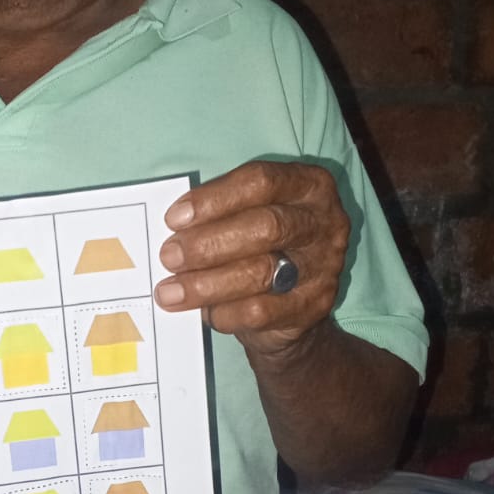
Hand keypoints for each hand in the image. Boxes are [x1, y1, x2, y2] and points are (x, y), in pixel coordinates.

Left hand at [153, 161, 349, 356]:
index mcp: (310, 185)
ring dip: (206, 284)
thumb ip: (221, 213)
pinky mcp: (312, 307)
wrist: (294, 306)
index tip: (174, 218)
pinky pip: (259, 312)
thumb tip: (174, 228)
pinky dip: (223, 312)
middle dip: (208, 243)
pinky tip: (202, 312)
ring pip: (260, 273)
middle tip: (169, 257)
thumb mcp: (249, 215)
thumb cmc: (263, 246)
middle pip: (265, 227)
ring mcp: (323, 267)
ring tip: (170, 292)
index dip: (214, 199)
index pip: (261, 181)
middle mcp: (324, 222)